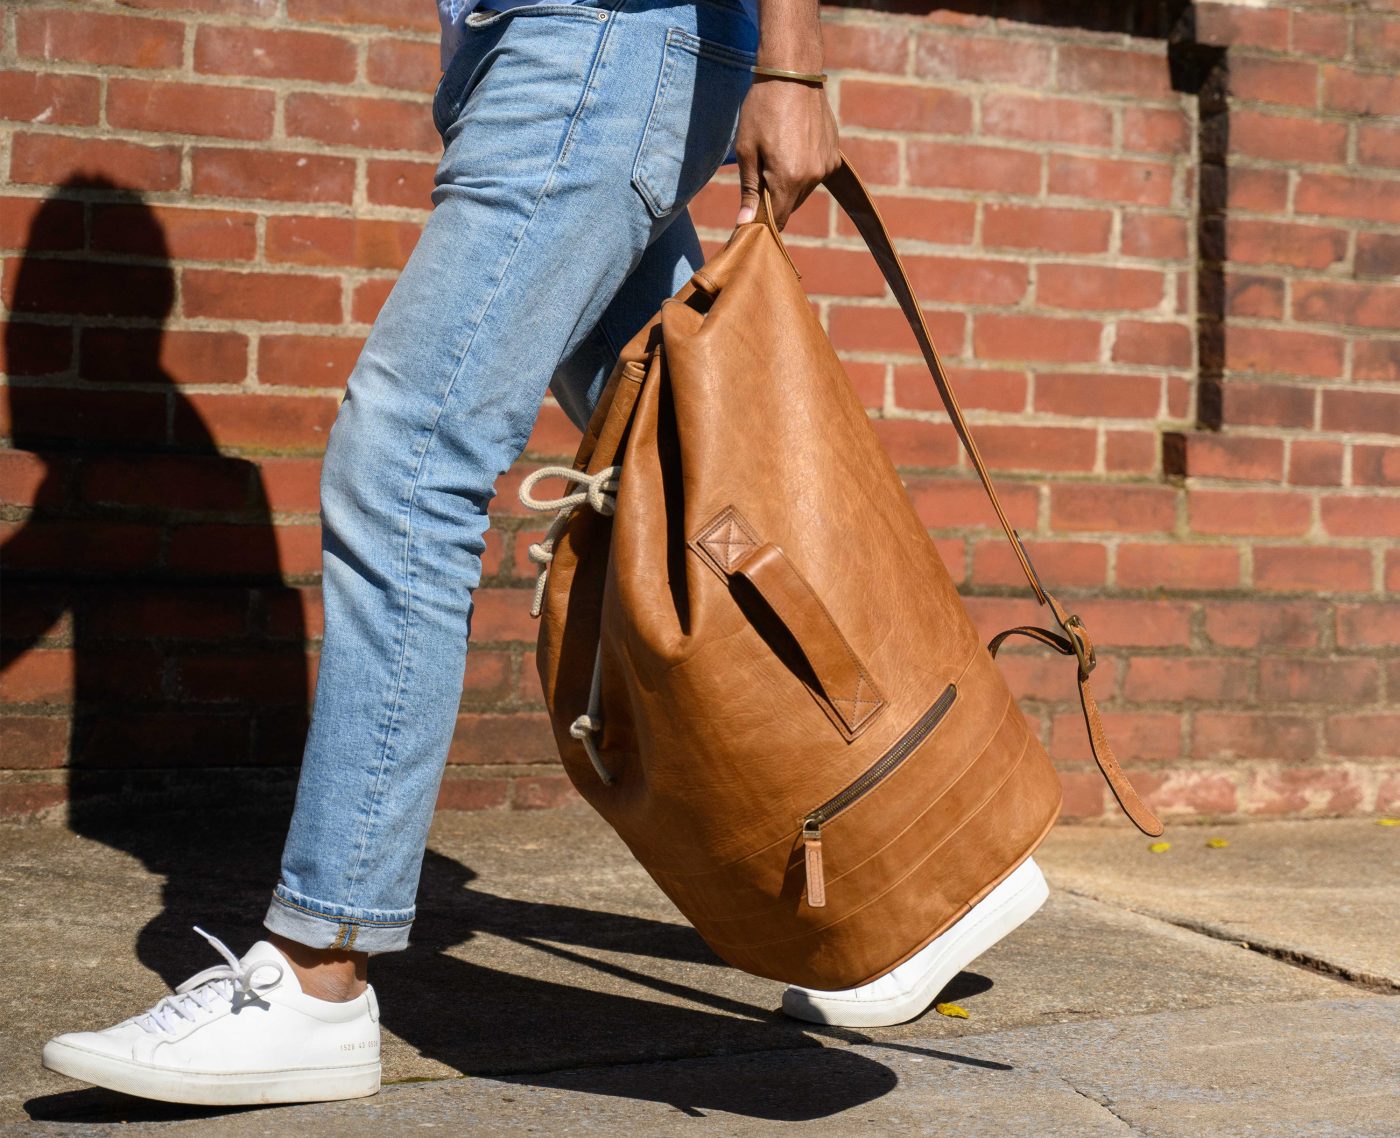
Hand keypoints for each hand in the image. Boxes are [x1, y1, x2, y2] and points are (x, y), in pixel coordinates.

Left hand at [734, 76, 839, 230]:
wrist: (792, 73)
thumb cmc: (762, 109)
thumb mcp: (746, 149)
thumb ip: (749, 189)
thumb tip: (746, 223)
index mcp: (789, 179)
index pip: (776, 219)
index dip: (761, 221)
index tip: (749, 215)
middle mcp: (813, 177)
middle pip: (790, 206)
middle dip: (774, 199)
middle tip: (759, 171)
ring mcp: (827, 165)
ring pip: (803, 191)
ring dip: (789, 183)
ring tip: (777, 152)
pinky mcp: (834, 154)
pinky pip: (816, 174)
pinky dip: (803, 169)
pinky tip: (793, 145)